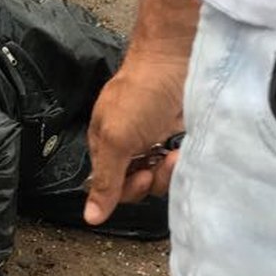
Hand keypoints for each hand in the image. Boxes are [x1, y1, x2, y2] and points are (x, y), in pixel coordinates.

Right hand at [84, 59, 184, 225]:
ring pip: (161, 174)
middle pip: (138, 183)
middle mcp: (129, 144)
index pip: (111, 186)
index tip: (142, 176)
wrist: (177, 59)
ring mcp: (155, 138)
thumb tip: (89, 216)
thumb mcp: (117, 137)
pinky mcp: (178, 134)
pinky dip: (183, 159)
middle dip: (152, 179)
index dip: (127, 189)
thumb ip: (105, 179)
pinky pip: (179, 161)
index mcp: (106, 144)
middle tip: (160, 161)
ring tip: (177, 152)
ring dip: (170, 170)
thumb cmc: (141, 92)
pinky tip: (186, 146)